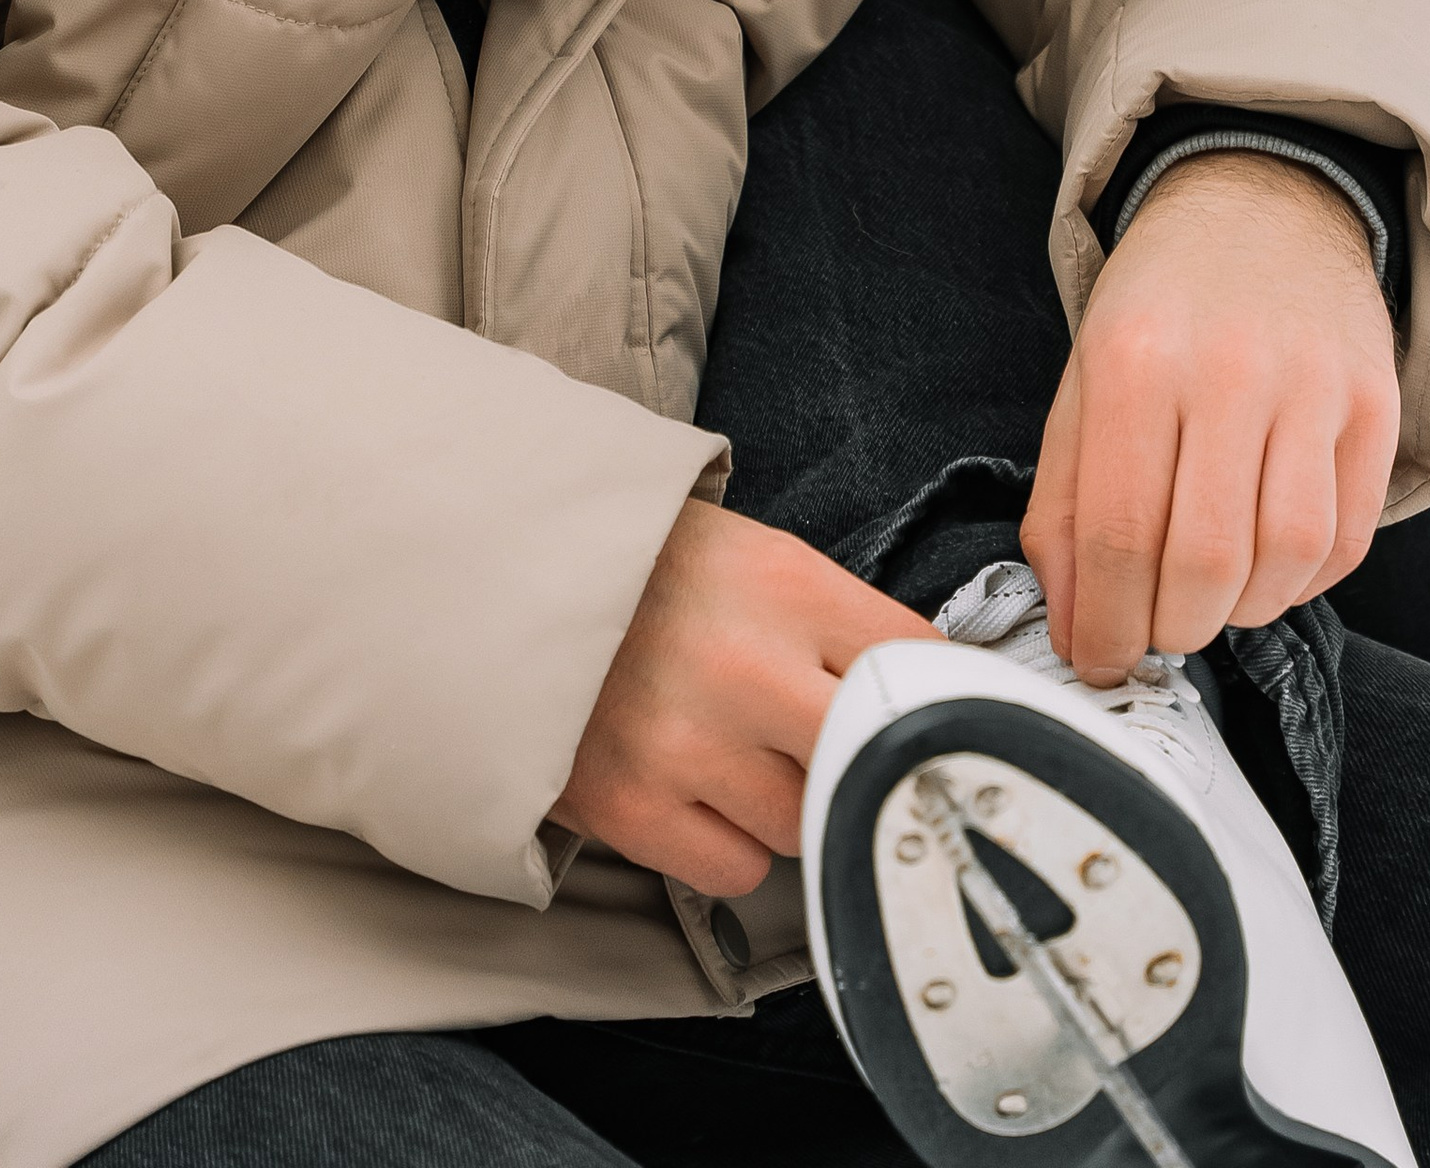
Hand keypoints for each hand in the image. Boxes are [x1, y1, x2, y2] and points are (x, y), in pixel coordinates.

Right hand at [558, 497, 925, 894]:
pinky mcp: (634, 809)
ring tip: (738, 749)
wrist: (504, 579)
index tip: (919, 713)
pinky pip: (738, 870)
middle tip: (834, 745)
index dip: (924, 692)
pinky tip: (696, 789)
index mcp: (788, 586)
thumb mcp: (757, 558)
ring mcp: (688, 745)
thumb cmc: (646, 571)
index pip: (917, 660)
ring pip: (806, 823)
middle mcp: (746, 667)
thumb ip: (836, 622)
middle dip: (861, 755)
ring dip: (788, 802)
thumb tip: (925, 687)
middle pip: (873, 755)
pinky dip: (729, 845)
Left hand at [1022, 152, 1400, 685]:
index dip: (1105, 624)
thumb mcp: (1084, 382)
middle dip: (1171, 628)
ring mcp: (1314, 382)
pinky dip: (1305, 580)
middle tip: (1155, 630)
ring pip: (1285, 558)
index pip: (1116, 534)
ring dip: (1240, 610)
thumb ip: (1066, 506)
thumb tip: (1078, 627)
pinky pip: (1348, 537)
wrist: (1260, 203)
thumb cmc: (1162, 306)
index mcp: (1135, 358)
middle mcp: (1229, 367)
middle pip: (1204, 560)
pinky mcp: (1376, 400)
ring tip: (1210, 594)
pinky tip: (1267, 563)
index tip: (1100, 658)